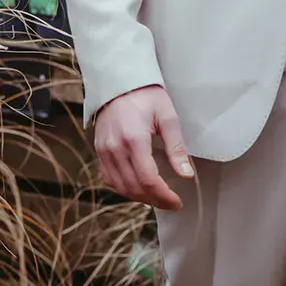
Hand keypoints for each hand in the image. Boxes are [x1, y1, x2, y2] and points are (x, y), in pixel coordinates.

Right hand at [93, 84, 194, 210]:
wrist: (119, 82)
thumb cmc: (146, 96)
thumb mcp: (168, 117)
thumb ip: (176, 148)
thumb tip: (186, 174)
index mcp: (134, 139)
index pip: (148, 180)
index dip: (164, 196)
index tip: (177, 202)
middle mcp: (115, 148)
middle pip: (134, 188)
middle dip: (155, 200)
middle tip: (171, 202)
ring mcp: (104, 151)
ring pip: (120, 187)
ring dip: (139, 197)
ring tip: (157, 197)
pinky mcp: (99, 151)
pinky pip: (109, 179)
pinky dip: (124, 188)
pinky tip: (138, 187)